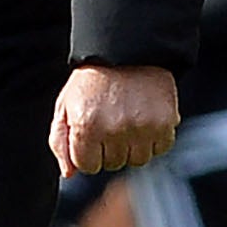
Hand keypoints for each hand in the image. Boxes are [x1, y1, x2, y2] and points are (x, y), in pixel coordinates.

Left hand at [51, 62, 180, 179]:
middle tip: (110, 120)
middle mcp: (115, 129)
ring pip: (138, 160)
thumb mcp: (65, 106)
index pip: (87, 166)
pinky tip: (145, 119)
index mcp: (86, 125)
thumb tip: (69, 174)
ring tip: (127, 119)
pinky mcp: (166, 122)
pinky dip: (154, 139)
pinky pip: (161, 149)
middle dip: (109, 148)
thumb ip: (61, 141)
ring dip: (132, 146)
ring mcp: (143, 127)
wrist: (127, 53)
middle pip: (113, 164)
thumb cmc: (92, 82)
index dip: (87, 152)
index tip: (91, 132)